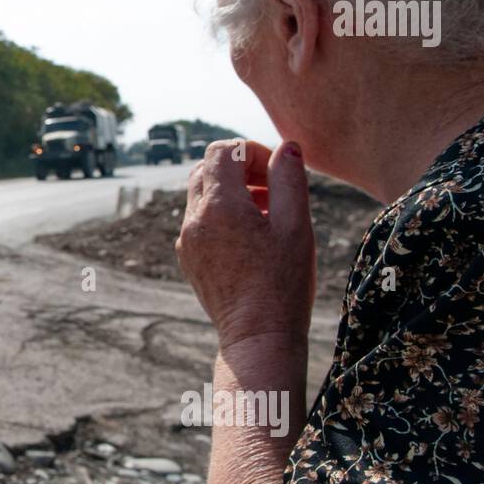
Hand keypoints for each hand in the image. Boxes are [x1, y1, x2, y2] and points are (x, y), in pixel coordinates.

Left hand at [175, 139, 315, 350]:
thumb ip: (290, 179)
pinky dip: (221, 215)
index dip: (252, 151)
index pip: (223, 151)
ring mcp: (186, 240)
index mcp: (219, 206)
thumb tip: (286, 147)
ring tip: (266, 215)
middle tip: (273, 191)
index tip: (276, 172)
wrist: (256, 336)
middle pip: (207, 168)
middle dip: (240, 170)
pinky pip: (198, 220)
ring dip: (231, 192)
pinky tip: (250, 239)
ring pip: (201, 194)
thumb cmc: (282, 283)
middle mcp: (194, 219)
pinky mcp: (188, 258)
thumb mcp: (296, 226)